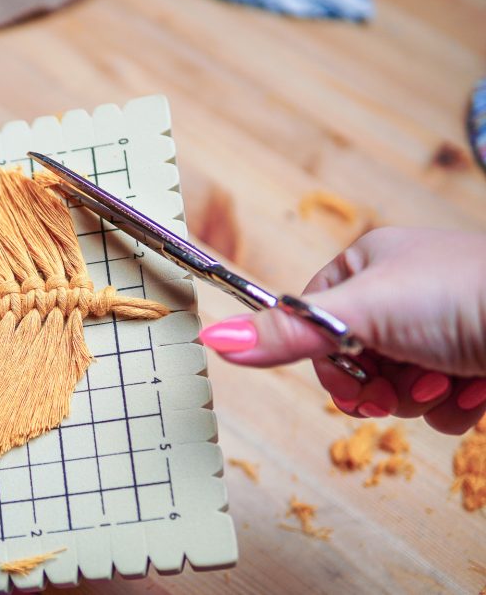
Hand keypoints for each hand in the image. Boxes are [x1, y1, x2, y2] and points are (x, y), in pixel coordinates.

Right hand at [199, 227, 485, 433]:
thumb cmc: (463, 295)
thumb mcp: (362, 311)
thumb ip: (288, 332)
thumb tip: (213, 339)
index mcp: (369, 265)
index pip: (314, 322)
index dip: (325, 359)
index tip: (350, 375)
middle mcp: (403, 295)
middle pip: (352, 363)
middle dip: (378, 383)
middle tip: (402, 380)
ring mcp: (439, 330)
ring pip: (395, 390)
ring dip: (418, 397)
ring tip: (450, 377)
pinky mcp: (473, 364)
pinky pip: (437, 406)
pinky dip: (452, 407)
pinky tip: (476, 387)